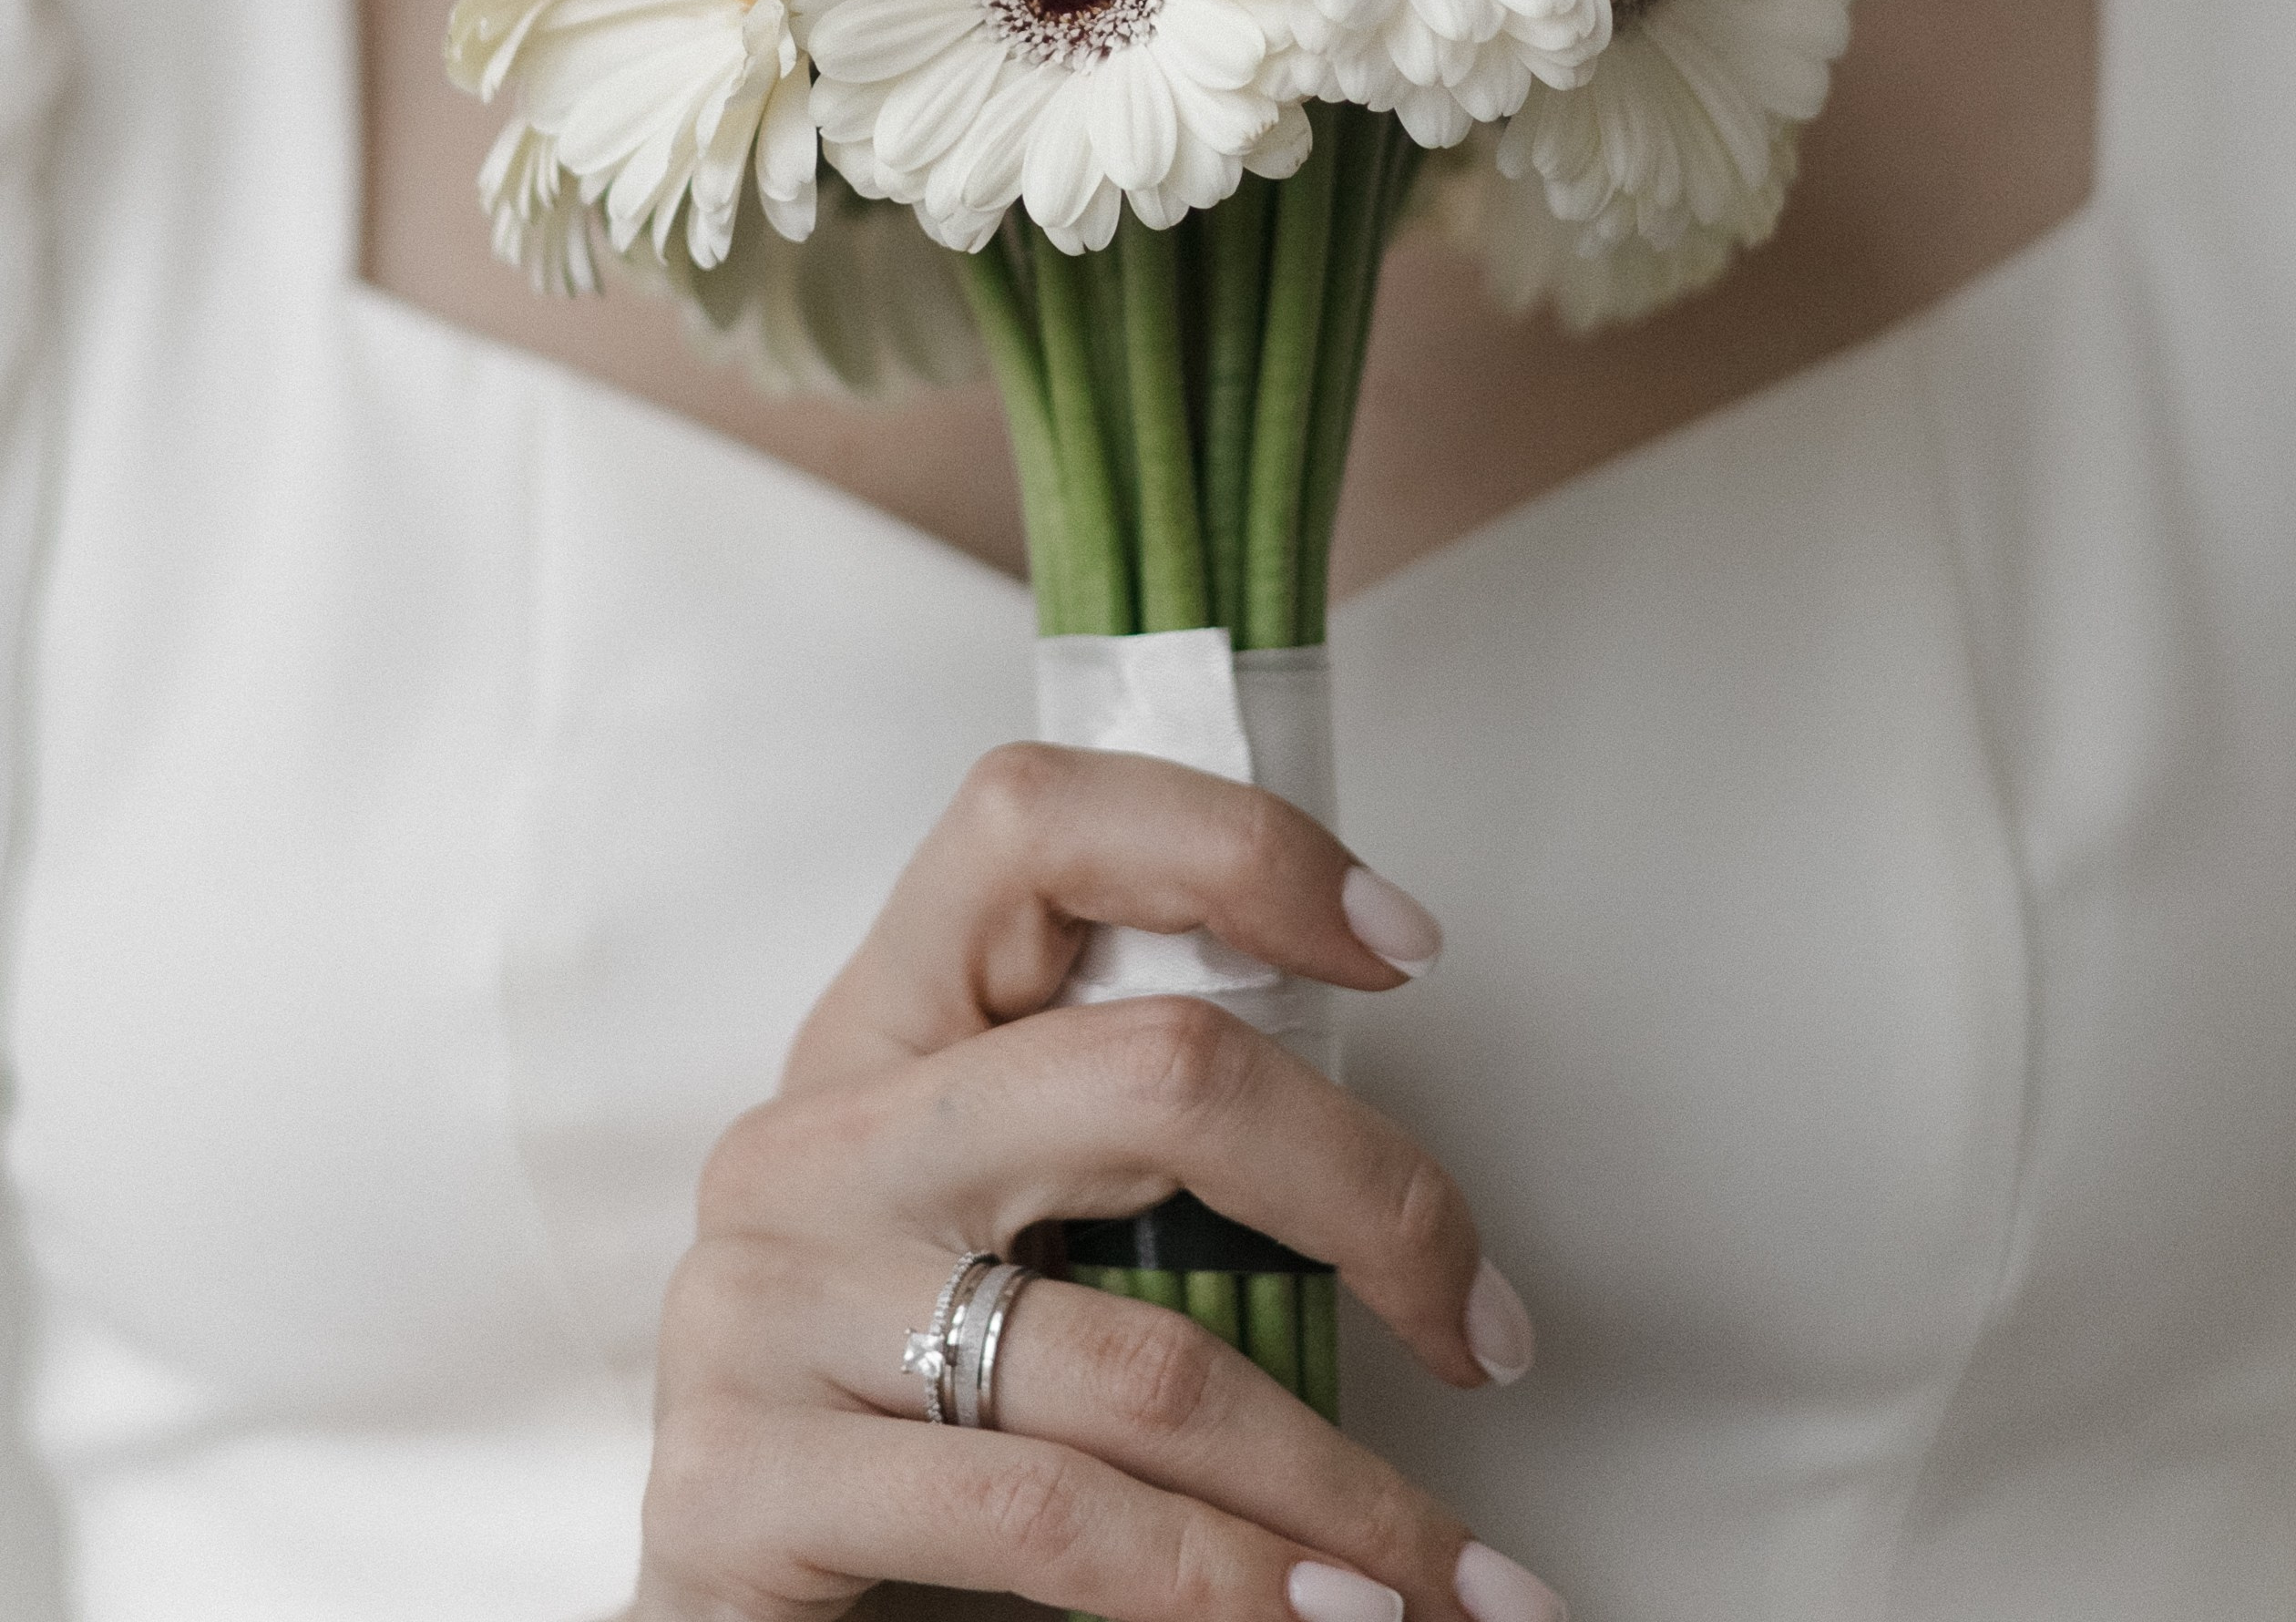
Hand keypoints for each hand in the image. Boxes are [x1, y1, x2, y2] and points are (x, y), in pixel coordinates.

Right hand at [631, 743, 1565, 1621]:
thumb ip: (1129, 1160)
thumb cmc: (903, 1411)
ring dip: (1345, 1489)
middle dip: (1372, 1201)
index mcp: (884, 1027)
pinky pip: (1057, 1520)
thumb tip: (1404, 1199)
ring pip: (1145, 1360)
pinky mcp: (739, 1483)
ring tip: (1453, 1576)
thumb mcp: (994, 1236)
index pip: (1037, 825)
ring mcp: (764, 1301)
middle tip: (1484, 1327)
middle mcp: (812, 1135)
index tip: (1403, 942)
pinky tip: (1332, 1620)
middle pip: (1154, 1072)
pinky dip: (1237, 1590)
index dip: (1235, 850)